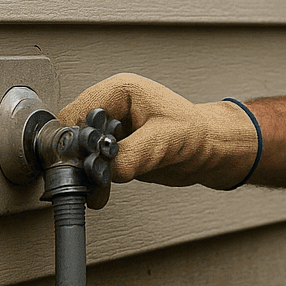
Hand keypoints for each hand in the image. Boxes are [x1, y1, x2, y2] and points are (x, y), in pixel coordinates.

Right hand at [58, 73, 258, 207]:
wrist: (212, 150)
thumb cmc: (198, 132)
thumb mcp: (165, 140)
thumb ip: (133, 154)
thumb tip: (108, 170)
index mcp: (120, 91)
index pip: (77, 112)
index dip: (73, 137)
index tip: (77, 160)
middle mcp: (112, 108)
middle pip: (74, 132)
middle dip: (77, 157)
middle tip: (84, 178)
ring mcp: (113, 130)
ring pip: (81, 151)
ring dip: (85, 172)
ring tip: (94, 190)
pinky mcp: (116, 150)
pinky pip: (94, 165)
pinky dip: (95, 180)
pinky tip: (100, 193)